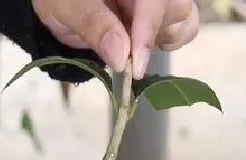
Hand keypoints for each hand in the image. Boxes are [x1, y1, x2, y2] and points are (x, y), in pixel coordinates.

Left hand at [32, 0, 198, 78]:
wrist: (61, 4)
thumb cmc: (59, 0)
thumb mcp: (65, 8)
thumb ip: (93, 26)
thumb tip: (122, 58)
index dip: (147, 31)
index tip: (135, 67)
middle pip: (178, 6)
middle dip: (154, 35)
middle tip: (127, 54)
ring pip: (186, 18)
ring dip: (163, 39)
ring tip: (132, 45)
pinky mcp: (164, 11)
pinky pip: (184, 26)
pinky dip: (169, 41)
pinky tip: (142, 45)